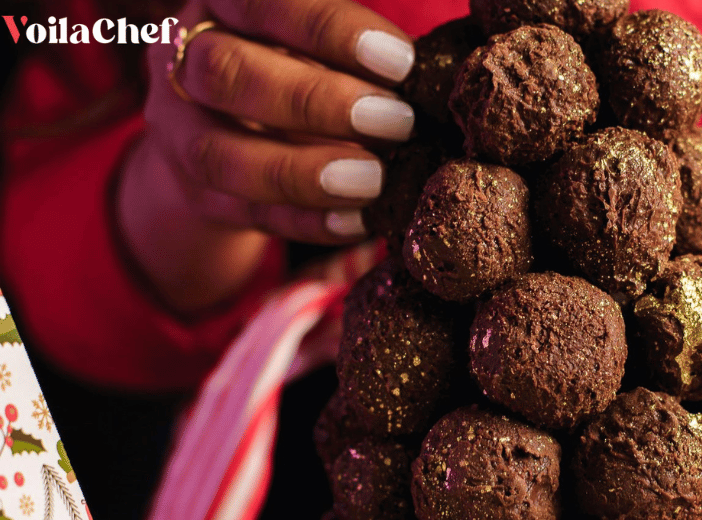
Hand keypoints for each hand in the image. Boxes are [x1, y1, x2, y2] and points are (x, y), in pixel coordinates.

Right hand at [117, 0, 415, 310]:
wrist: (227, 130)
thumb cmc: (295, 68)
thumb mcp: (312, 43)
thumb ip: (352, 50)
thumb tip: (428, 75)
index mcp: (222, 6)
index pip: (263, 3)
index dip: (329, 30)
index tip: (401, 62)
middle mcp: (185, 61)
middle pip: (228, 74)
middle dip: (318, 102)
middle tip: (396, 123)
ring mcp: (180, 132)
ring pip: (220, 154)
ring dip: (305, 172)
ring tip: (376, 181)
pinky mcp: (199, 195)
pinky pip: (244, 213)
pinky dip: (305, 220)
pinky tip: (357, 222)